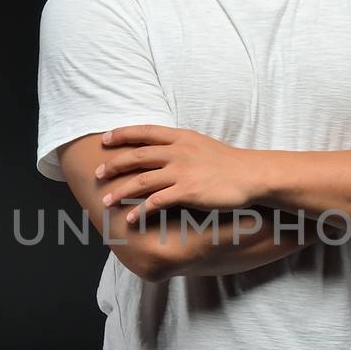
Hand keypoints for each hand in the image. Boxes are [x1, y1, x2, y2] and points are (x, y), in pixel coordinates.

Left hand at [95, 125, 253, 223]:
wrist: (252, 175)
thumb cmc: (229, 163)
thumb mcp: (202, 145)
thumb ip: (181, 146)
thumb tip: (163, 152)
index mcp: (181, 137)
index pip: (144, 131)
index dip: (121, 134)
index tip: (104, 139)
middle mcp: (178, 151)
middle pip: (137, 156)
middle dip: (114, 165)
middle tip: (98, 174)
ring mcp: (182, 171)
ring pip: (142, 180)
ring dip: (120, 191)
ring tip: (106, 200)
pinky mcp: (188, 191)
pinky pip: (157, 201)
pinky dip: (140, 210)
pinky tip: (131, 218)